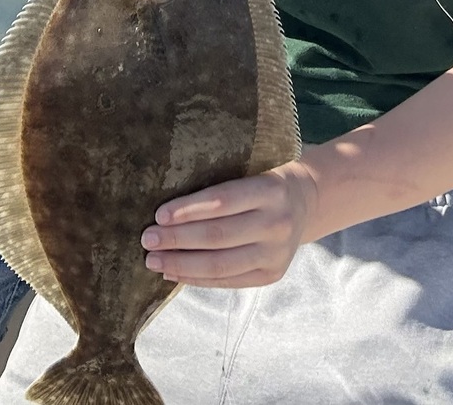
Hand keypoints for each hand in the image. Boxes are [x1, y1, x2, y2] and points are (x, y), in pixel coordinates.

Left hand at [140, 161, 319, 287]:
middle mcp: (277, 223)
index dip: (188, 210)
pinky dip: (196, 279)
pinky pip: (228, 281)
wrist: (304, 202)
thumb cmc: (262, 182)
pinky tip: (173, 274)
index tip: (158, 215)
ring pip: (221, 264)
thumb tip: (166, 210)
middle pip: (218, 236)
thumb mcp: (250, 171)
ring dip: (181, 264)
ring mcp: (276, 253)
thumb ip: (218, 188)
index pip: (221, 201)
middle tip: (147, 239)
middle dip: (177, 239)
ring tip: (154, 261)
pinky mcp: (271, 275)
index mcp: (270, 190)